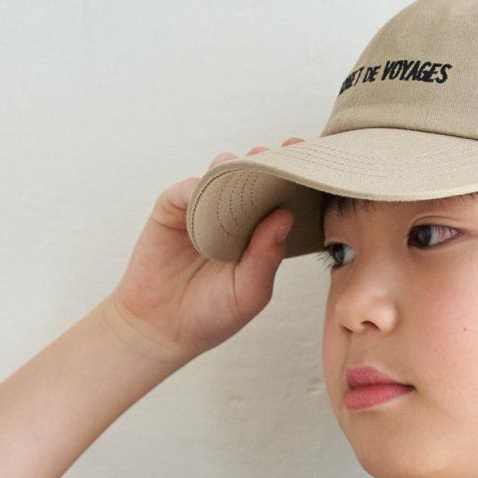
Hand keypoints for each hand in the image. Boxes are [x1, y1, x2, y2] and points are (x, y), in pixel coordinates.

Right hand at [103, 142, 305, 364]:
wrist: (161, 328)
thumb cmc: (211, 315)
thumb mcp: (248, 292)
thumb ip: (266, 257)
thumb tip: (285, 216)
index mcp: (260, 236)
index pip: (282, 201)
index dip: (297, 182)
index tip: (316, 164)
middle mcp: (234, 216)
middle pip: (257, 178)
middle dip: (274, 162)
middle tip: (291, 149)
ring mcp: (204, 208)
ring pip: (224, 173)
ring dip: (239, 166)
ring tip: (254, 164)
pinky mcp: (173, 207)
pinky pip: (189, 188)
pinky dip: (201, 187)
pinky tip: (212, 193)